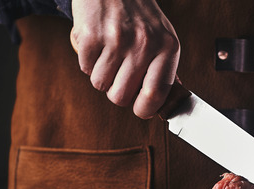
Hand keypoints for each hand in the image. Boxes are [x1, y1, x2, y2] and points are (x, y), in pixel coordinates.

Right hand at [70, 0, 179, 117]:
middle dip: (115, 91)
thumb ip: (163, 68)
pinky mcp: (91, 35)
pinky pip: (85, 68)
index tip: (139, 109)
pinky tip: (98, 44)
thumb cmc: (138, 13)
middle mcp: (144, 44)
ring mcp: (117, 40)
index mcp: (167, 48)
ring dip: (101, 75)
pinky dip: (88, 61)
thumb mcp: (163, 37)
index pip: (155, 95)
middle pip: (121, 96)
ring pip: (100, 85)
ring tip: (109, 54)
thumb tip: (162, 103)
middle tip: (118, 74)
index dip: (144, 109)